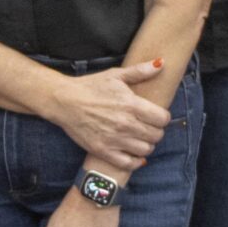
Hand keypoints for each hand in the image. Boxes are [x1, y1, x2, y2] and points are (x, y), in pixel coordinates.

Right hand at [47, 60, 169, 167]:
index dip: (163, 117)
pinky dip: (135, 161)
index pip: (163, 118)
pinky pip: (128, 163)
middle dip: (156, 131)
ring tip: (140, 138)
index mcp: (131, 104)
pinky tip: (134, 154)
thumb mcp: (115, 75)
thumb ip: (140, 71)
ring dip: (147, 145)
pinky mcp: (103, 150)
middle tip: (148, 127)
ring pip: (146, 150)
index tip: (156, 116)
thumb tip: (161, 63)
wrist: (64, 101)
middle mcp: (125, 124)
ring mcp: (114, 139)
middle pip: (156, 135)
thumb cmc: (90, 86)